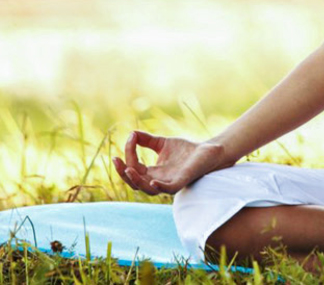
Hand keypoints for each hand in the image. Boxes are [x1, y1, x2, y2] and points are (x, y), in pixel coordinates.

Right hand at [113, 130, 228, 195]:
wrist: (207, 151)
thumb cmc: (185, 150)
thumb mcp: (162, 143)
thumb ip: (146, 140)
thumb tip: (131, 133)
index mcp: (152, 172)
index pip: (134, 167)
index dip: (129, 154)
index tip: (130, 137)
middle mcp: (158, 180)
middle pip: (135, 182)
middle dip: (123, 172)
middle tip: (116, 160)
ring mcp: (169, 183)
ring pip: (148, 189)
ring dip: (136, 181)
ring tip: (130, 169)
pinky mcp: (181, 182)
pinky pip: (168, 189)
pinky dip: (159, 187)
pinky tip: (152, 180)